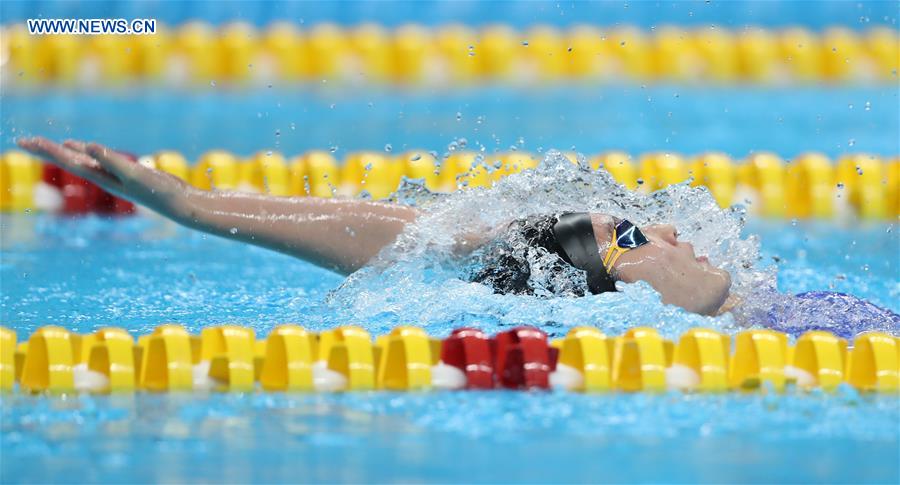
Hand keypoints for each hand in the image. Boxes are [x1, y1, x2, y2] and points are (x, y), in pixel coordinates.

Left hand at [17, 137, 191, 214]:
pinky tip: (85, 148)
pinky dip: (88, 151)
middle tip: (23, 141)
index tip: (24, 141)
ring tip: (46, 144)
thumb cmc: (159, 192)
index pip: (67, 160)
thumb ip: (111, 161)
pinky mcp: (126, 172)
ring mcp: (114, 175)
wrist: (179, 204)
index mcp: (101, 177)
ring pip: (82, 159)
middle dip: (46, 150)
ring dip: (64, 150)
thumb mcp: (135, 174)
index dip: (46, 150)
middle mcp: (103, 176)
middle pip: (68, 160)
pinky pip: (99, 158)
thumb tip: (88, 147)